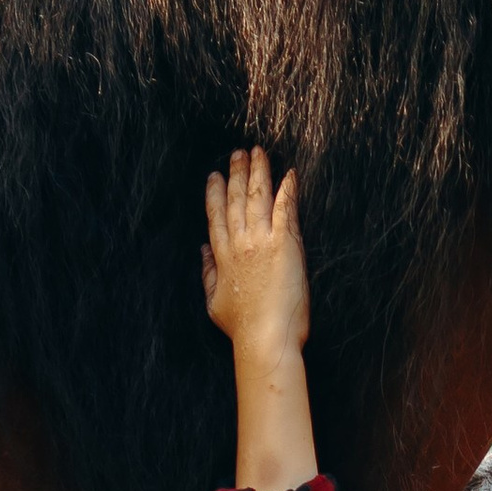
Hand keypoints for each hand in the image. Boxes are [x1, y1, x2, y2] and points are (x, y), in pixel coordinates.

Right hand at [202, 147, 308, 358]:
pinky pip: (285, 208)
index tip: (214, 176)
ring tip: (258, 153)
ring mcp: (261, 241)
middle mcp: (239, 243)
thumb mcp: (214, 302)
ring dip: (258, 172)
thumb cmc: (242, 327)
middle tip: (238, 154)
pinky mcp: (285, 244)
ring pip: (257, 197)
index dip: (215, 194)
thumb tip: (202, 251)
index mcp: (222, 257)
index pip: (216, 216)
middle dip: (236, 174)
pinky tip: (289, 173)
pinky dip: (287, 189)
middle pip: (236, 200)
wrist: (265, 338)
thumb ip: (208, 273)